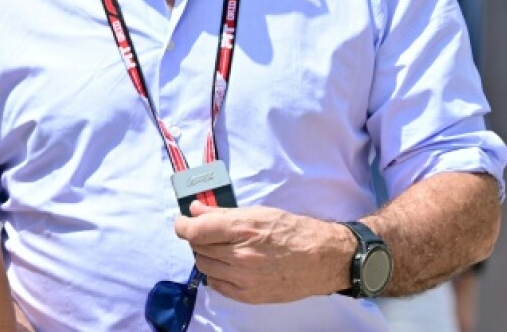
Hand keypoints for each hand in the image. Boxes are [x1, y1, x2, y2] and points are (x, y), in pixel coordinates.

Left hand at [174, 201, 354, 303]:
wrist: (324, 258)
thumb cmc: (293, 230)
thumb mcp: (258, 212)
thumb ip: (222, 213)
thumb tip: (195, 210)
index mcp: (242, 229)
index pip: (195, 231)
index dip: (182, 225)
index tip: (181, 221)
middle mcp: (240, 256)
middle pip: (198, 248)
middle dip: (198, 238)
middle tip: (208, 233)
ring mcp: (244, 279)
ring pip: (205, 266)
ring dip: (206, 256)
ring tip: (220, 249)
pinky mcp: (250, 296)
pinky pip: (217, 285)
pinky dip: (216, 274)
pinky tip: (228, 266)